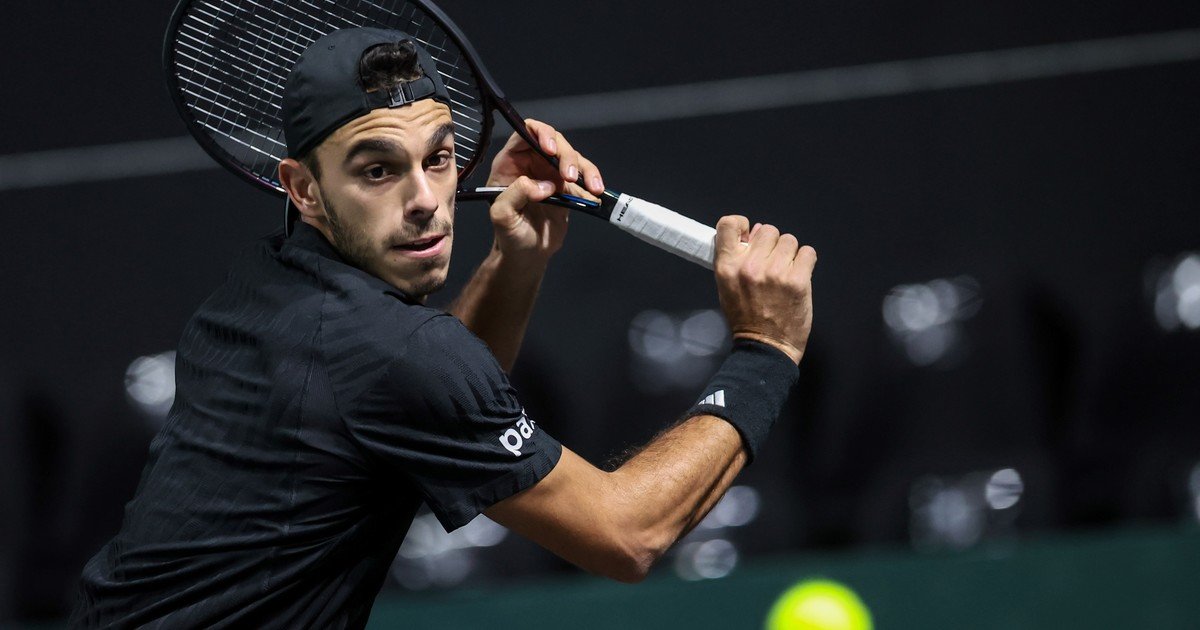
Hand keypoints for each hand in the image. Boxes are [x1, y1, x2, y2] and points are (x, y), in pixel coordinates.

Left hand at [486, 119, 605, 263]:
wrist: (527, 255)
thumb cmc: (508, 236)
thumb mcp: (502, 216)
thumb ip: (516, 194)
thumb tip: (542, 184)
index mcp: (511, 163)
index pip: (525, 133)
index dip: (540, 134)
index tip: (551, 149)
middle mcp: (532, 163)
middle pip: (555, 142)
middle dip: (567, 156)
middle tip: (570, 177)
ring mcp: (551, 174)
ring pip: (574, 158)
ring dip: (586, 170)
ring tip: (593, 189)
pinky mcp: (568, 188)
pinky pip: (584, 178)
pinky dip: (593, 185)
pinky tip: (596, 197)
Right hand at [713, 216, 816, 364]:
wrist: (765, 347)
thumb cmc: (746, 318)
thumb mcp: (728, 288)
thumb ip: (738, 259)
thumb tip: (756, 230)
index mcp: (727, 267)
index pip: (729, 225)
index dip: (742, 224)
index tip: (750, 235)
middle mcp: (749, 267)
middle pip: (768, 230)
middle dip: (772, 245)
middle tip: (772, 264)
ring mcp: (774, 273)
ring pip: (790, 240)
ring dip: (790, 254)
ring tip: (785, 273)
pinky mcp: (798, 281)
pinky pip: (808, 253)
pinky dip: (805, 262)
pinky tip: (798, 277)